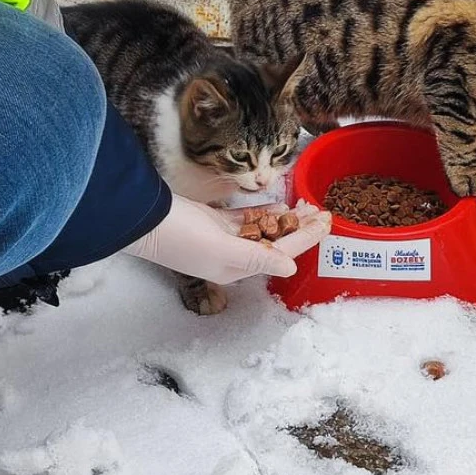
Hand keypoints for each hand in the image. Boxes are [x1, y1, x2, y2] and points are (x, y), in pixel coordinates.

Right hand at [123, 197, 331, 283]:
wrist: (148, 219)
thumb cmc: (183, 237)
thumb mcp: (223, 250)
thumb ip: (258, 258)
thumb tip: (290, 266)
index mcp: (238, 268)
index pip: (283, 252)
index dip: (308, 238)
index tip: (327, 224)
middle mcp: (234, 256)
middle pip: (277, 241)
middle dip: (302, 228)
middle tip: (323, 212)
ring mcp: (225, 238)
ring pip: (264, 229)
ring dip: (286, 219)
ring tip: (307, 207)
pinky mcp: (216, 221)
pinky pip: (247, 219)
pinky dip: (264, 213)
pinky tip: (281, 206)